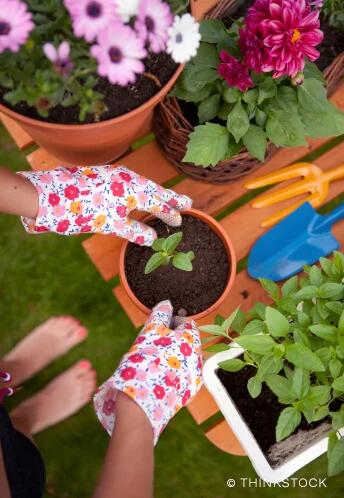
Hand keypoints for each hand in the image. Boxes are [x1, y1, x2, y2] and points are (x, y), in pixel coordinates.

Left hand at [18, 166, 191, 245]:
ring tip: (167, 200)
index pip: (158, 202)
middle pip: (154, 189)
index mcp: (132, 189)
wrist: (47, 196)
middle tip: (187, 202)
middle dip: (170, 197)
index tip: (181, 220)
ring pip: (142, 184)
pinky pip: (131, 182)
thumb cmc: (81, 212)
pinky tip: (140, 196)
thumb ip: (134, 230)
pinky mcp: (104, 175)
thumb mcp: (111, 226)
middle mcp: (127, 178)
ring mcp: (115, 174)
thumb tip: (154, 238)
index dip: (170, 212)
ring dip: (156, 193)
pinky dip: (141, 191)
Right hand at [93, 300, 202, 443]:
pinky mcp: (188, 393)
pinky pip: (182, 375)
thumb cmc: (145, 362)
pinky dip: (173, 371)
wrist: (141, 403)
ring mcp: (195, 377)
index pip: (186, 323)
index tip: (161, 324)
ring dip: (173, 355)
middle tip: (155, 342)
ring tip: (154, 359)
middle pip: (187, 342)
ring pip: (185, 359)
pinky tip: (159, 374)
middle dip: (173, 339)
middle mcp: (199, 358)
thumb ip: (159, 315)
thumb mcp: (149, 332)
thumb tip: (166, 303)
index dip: (173, 321)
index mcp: (192, 340)